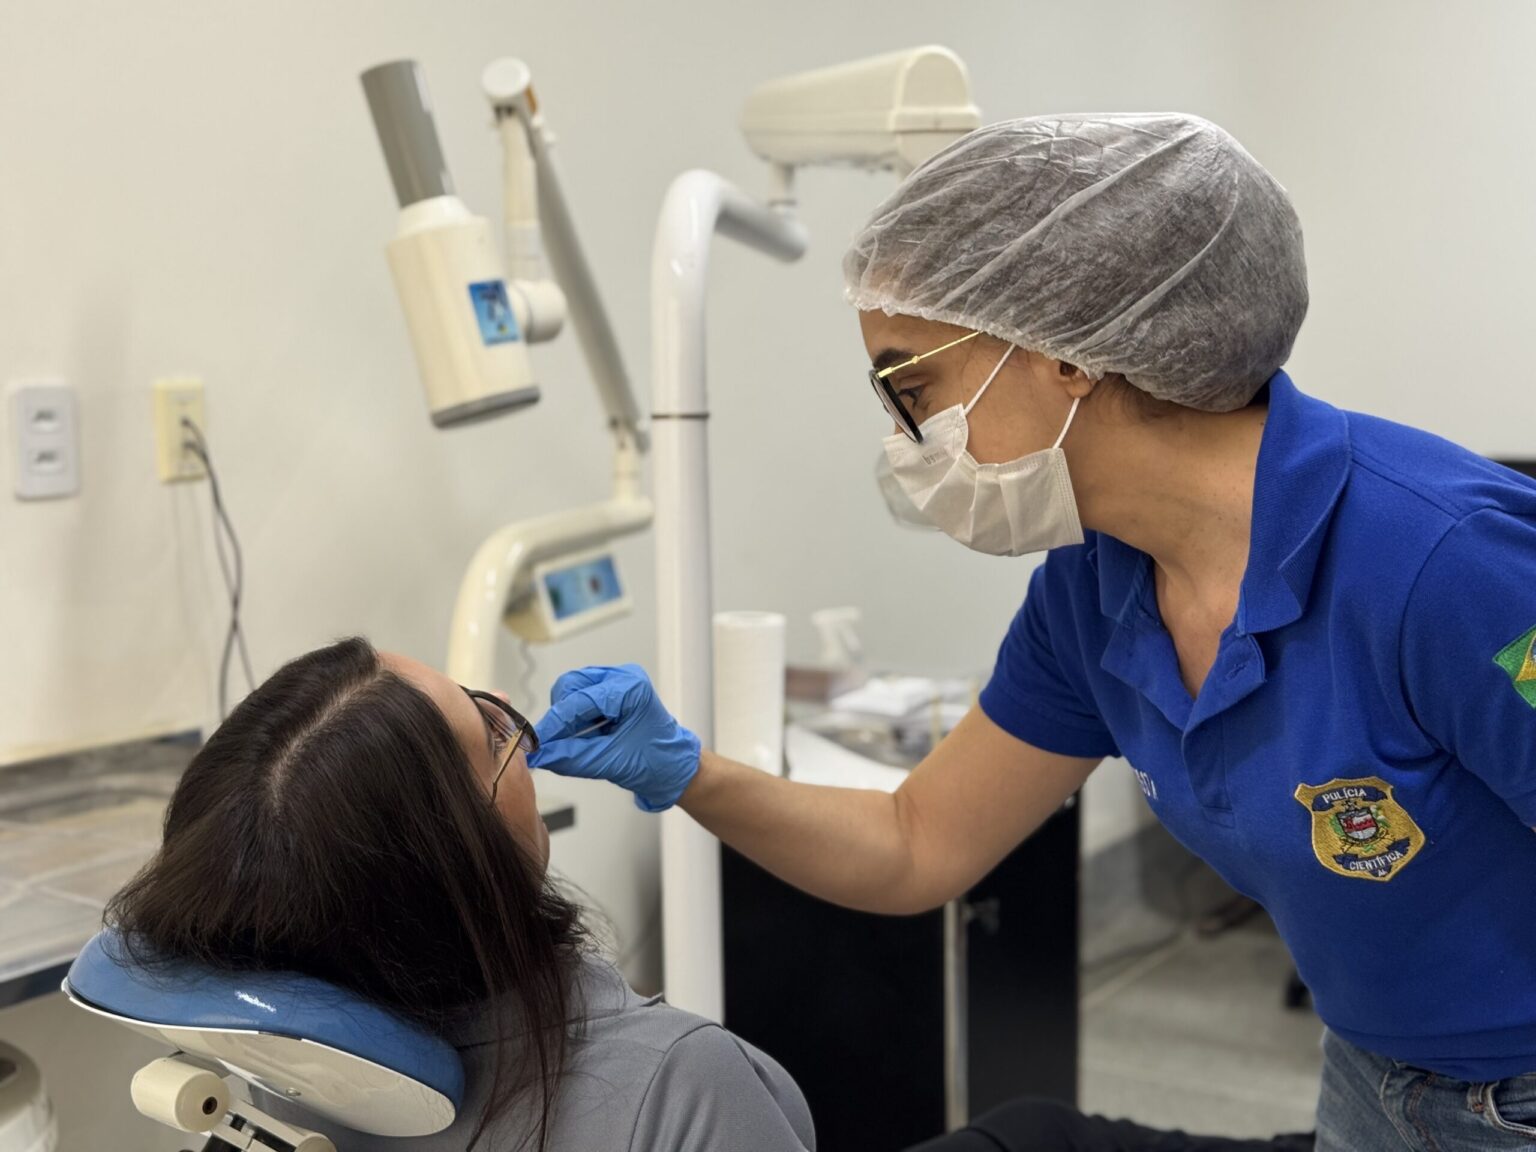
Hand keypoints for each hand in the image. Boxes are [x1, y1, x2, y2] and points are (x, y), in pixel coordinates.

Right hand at [530, 665, 701, 812]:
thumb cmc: (657, 764)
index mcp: (631, 689)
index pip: (578, 700)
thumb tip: (540, 755)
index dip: (553, 724)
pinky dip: (575, 719)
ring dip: (566, 718)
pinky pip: (581, 699)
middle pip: (571, 686)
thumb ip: (572, 757)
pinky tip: (577, 739)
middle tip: (551, 745)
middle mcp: (624, 678)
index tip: (535, 743)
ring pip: (573, 691)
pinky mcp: (612, 693)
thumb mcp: (610, 763)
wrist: (676, 770)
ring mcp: (618, 682)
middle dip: (559, 716)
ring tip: (569, 745)